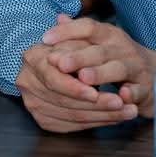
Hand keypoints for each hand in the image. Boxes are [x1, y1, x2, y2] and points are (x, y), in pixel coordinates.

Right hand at [15, 34, 135, 133]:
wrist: (60, 66)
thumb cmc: (72, 50)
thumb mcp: (75, 40)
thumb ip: (75, 40)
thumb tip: (72, 30)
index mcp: (32, 58)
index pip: (52, 79)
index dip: (75, 88)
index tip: (96, 92)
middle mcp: (27, 82)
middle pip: (64, 101)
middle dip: (97, 104)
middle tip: (121, 103)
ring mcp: (33, 103)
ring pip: (72, 116)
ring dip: (103, 116)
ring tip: (128, 111)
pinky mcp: (44, 120)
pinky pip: (72, 126)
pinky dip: (97, 122)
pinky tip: (115, 118)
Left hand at [44, 14, 155, 117]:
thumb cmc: (120, 57)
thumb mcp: (101, 42)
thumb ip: (79, 33)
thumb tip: (58, 18)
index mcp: (108, 35)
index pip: (87, 28)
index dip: (66, 32)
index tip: (45, 40)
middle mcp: (122, 48)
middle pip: (99, 50)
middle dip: (78, 57)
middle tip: (59, 64)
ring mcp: (136, 67)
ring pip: (118, 68)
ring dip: (101, 73)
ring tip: (83, 78)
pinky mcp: (146, 87)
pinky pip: (139, 90)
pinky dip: (131, 93)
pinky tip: (121, 96)